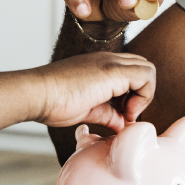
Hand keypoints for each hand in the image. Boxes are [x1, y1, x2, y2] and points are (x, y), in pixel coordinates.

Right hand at [34, 52, 155, 131]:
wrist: (36, 94)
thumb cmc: (53, 102)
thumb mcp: (87, 110)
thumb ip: (107, 114)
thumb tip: (122, 125)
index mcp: (100, 66)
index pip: (132, 72)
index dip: (133, 94)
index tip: (121, 114)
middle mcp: (108, 59)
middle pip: (143, 67)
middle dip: (142, 93)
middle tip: (126, 114)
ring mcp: (110, 62)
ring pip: (148, 69)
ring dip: (144, 94)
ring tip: (125, 114)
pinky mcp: (113, 70)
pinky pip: (146, 75)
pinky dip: (144, 96)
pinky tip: (125, 113)